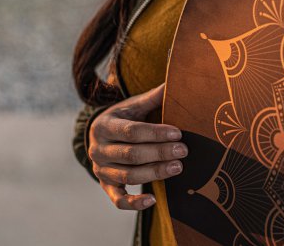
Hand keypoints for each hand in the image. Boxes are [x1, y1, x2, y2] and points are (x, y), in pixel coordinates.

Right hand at [87, 83, 186, 209]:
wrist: (100, 135)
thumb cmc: (123, 118)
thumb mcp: (133, 105)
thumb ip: (154, 97)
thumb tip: (176, 80)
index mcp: (105, 126)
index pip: (131, 131)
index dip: (155, 133)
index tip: (178, 133)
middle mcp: (99, 149)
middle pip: (131, 154)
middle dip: (159, 153)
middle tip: (183, 150)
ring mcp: (101, 170)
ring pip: (128, 176)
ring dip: (154, 173)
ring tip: (178, 167)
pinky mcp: (106, 186)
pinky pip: (118, 200)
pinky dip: (134, 203)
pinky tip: (153, 200)